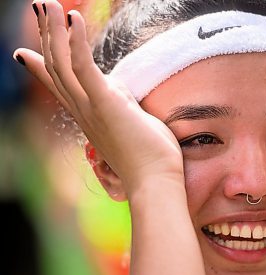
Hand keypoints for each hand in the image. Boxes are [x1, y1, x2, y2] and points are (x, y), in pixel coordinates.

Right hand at [14, 1, 183, 191]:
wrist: (156, 181)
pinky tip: (73, 18)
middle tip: (40, 8)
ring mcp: (91, 107)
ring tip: (47, 3)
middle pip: (55, 67)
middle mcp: (83, 111)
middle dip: (47, 35)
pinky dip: (76, 41)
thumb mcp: (131, 126)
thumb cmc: (150, 158)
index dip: (41, 67)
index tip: (25, 53)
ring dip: (54, 30)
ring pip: (62, 63)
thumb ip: (122, 108)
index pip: (59, 87)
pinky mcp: (106, 103)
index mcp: (88, 116)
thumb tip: (120, 95)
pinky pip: (84, 66)